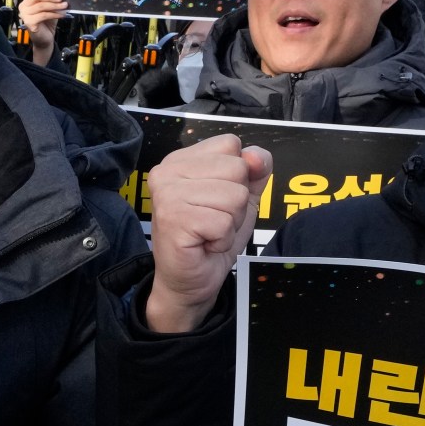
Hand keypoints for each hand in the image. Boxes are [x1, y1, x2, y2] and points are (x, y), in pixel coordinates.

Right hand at [19, 0, 67, 64]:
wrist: (45, 38)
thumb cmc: (47, 21)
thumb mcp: (50, 7)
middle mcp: (24, 6)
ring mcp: (25, 15)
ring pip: (41, 6)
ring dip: (54, 5)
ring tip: (65, 6)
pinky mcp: (29, 23)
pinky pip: (43, 15)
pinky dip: (54, 14)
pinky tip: (62, 14)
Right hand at [145, 134, 272, 333]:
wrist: (189, 281)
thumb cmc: (211, 238)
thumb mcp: (242, 197)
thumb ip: (255, 170)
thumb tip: (257, 157)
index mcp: (182, 160)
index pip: (231, 144)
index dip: (238, 177)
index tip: (216, 201)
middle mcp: (168, 171)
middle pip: (236, 169)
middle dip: (236, 203)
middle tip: (213, 221)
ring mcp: (167, 194)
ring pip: (234, 196)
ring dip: (230, 223)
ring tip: (209, 233)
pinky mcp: (173, 218)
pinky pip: (224, 222)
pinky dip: (222, 239)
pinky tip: (204, 244)